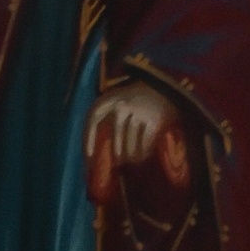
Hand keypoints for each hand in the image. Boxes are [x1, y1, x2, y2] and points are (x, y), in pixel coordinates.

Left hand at [82, 81, 192, 203]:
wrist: (160, 87)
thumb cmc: (131, 100)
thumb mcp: (115, 102)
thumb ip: (106, 119)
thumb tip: (96, 150)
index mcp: (109, 99)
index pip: (93, 118)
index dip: (89, 138)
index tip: (89, 155)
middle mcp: (122, 105)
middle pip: (117, 134)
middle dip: (117, 151)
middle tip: (118, 163)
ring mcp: (139, 112)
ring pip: (131, 141)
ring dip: (131, 155)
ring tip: (131, 160)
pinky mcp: (154, 121)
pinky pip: (146, 143)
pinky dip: (144, 152)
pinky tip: (143, 156)